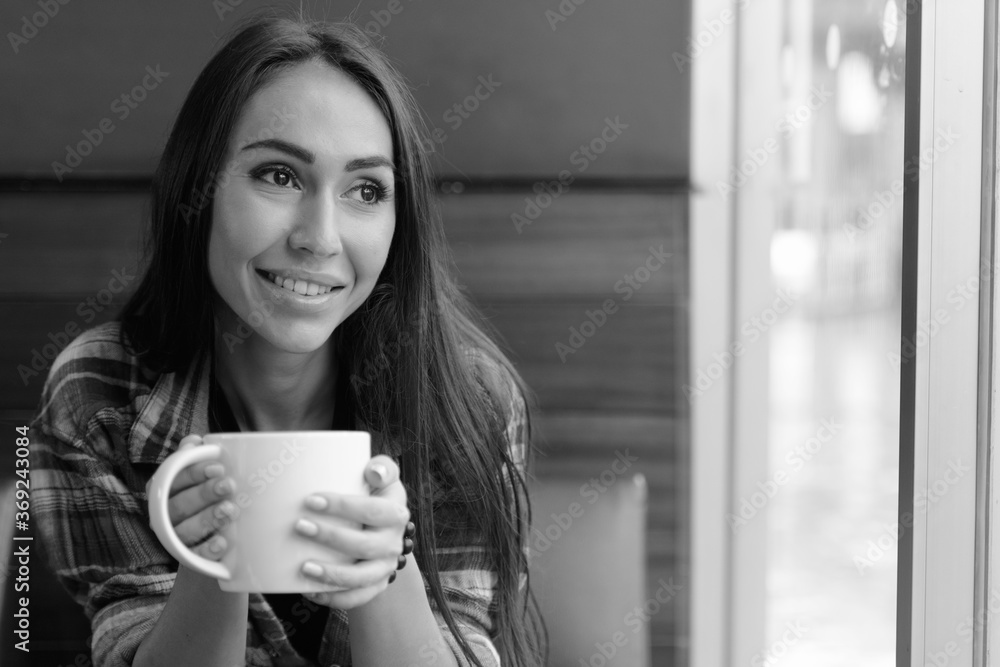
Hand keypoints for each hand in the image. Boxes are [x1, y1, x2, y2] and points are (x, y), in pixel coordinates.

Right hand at [146, 434, 238, 561]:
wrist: (211, 539)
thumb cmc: (204, 497)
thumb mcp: (201, 475)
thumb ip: (194, 457)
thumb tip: (194, 441)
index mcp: (164, 491)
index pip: (173, 480)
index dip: (193, 473)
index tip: (218, 467)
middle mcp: (165, 516)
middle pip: (180, 505)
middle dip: (204, 494)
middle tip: (229, 485)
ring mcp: (175, 539)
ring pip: (186, 530)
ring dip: (208, 519)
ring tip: (230, 510)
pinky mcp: (189, 558)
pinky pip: (195, 556)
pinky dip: (207, 549)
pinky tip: (222, 543)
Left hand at [295, 455, 409, 608]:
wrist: (382, 530)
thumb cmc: (374, 496)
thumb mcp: (383, 478)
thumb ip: (381, 467)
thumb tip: (373, 470)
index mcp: (396, 513)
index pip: (374, 511)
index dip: (343, 506)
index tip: (311, 499)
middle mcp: (394, 542)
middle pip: (364, 546)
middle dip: (330, 537)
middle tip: (299, 526)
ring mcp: (385, 567)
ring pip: (361, 578)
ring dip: (331, 575)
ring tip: (303, 568)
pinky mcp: (374, 586)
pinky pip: (356, 599)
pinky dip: (333, 599)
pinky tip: (310, 592)